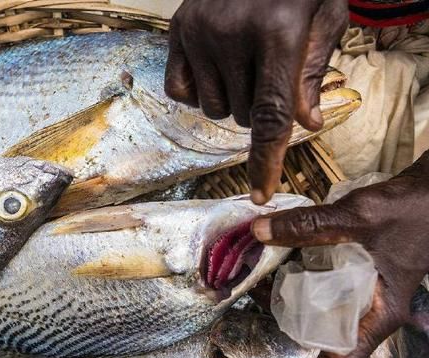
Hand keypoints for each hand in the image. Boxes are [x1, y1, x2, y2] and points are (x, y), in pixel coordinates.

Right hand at [165, 0, 347, 203]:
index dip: (267, 160)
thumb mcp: (326, 18)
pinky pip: (180, 92)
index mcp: (279, 33)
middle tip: (268, 75)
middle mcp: (232, 35)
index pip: (271, 115)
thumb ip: (313, 73)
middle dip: (258, 110)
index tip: (260, 193)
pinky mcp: (177, 30)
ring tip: (242, 66)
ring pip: (213, 109)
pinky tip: (213, 69)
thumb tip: (305, 125)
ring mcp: (199, 33)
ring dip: (230, 101)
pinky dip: (198, 92)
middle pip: (242, 117)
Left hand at [249, 152, 428, 357]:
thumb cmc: (412, 209)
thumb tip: (258, 232)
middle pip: (318, 338)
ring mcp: (358, 292)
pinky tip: (271, 256)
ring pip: (313, 308)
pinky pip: (316, 283)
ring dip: (280, 297)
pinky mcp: (351, 272)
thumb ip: (308, 225)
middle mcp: (366, 310)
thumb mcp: (358, 216)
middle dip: (278, 327)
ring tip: (249, 278)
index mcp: (377, 314)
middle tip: (244, 306)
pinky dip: (292, 274)